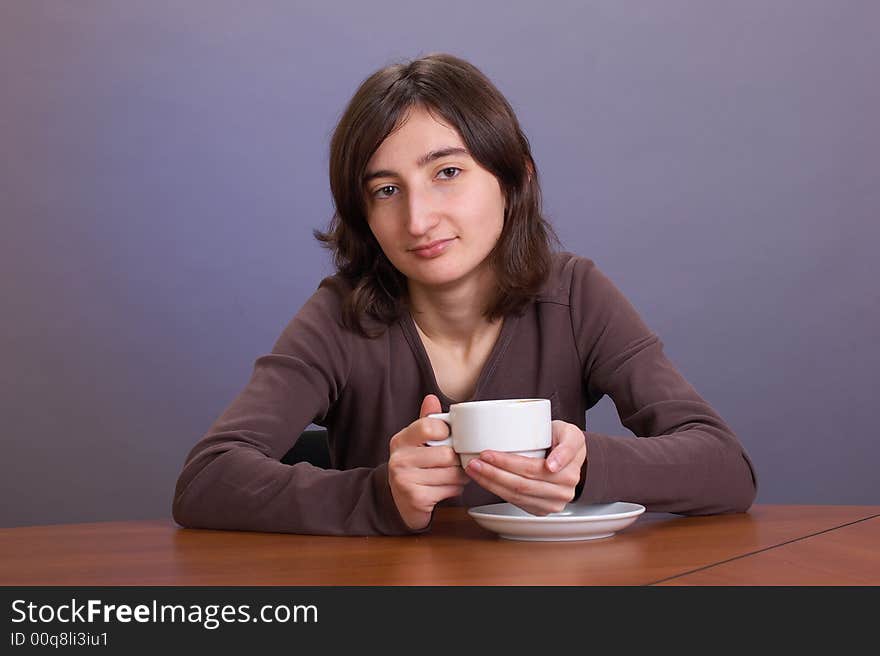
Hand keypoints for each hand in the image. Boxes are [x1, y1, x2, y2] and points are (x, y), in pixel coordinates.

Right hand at [388, 394, 470, 530]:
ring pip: (451, 473)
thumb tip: (431, 398)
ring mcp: (405, 480)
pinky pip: (450, 489)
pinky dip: (456, 489)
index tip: (449, 438)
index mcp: (400, 441)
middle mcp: (399, 459)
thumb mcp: (417, 443)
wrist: (401, 503)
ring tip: (455, 475)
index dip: (446, 432)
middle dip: (458, 459)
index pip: (428, 426)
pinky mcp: (416, 498)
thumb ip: (426, 422)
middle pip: (446, 453)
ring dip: (460, 475)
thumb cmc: (415, 468)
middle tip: (458, 461)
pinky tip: (448, 487)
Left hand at [463, 420, 586, 514]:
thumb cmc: (564, 440)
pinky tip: (484, 480)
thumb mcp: (571, 433)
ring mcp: (552, 504)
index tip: (487, 454)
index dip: (506, 463)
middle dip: (493, 473)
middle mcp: (563, 493)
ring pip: (515, 496)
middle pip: (520, 485)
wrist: (568, 456)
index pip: (531, 469)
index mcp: (569, 473)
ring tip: (474, 470)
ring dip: (490, 484)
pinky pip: (515, 502)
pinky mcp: (540, 509)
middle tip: (474, 461)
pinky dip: (496, 490)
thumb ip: (567, 444)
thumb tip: (551, 467)